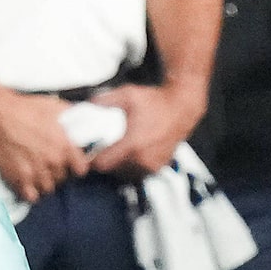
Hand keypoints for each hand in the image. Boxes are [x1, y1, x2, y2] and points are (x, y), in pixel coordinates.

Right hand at [0, 87, 89, 203]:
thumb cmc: (24, 108)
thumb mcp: (54, 106)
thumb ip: (72, 118)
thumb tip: (84, 123)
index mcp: (65, 146)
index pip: (81, 169)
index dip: (76, 165)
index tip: (71, 162)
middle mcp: (53, 162)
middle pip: (63, 179)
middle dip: (58, 172)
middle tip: (48, 163)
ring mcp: (35, 172)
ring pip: (48, 188)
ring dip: (44, 182)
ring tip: (37, 172)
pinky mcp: (18, 178)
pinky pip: (31, 196)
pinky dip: (30, 191)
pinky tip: (27, 181)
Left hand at [85, 83, 203, 182]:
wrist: (182, 106)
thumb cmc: (155, 101)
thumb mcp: (127, 95)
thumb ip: (104, 101)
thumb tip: (87, 103)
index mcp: (132, 145)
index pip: (102, 165)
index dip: (93, 159)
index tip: (91, 151)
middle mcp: (142, 160)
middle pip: (112, 171)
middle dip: (106, 161)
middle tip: (104, 148)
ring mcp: (152, 165)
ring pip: (126, 174)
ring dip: (119, 165)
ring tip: (118, 150)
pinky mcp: (160, 166)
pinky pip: (139, 173)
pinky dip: (132, 167)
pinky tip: (131, 153)